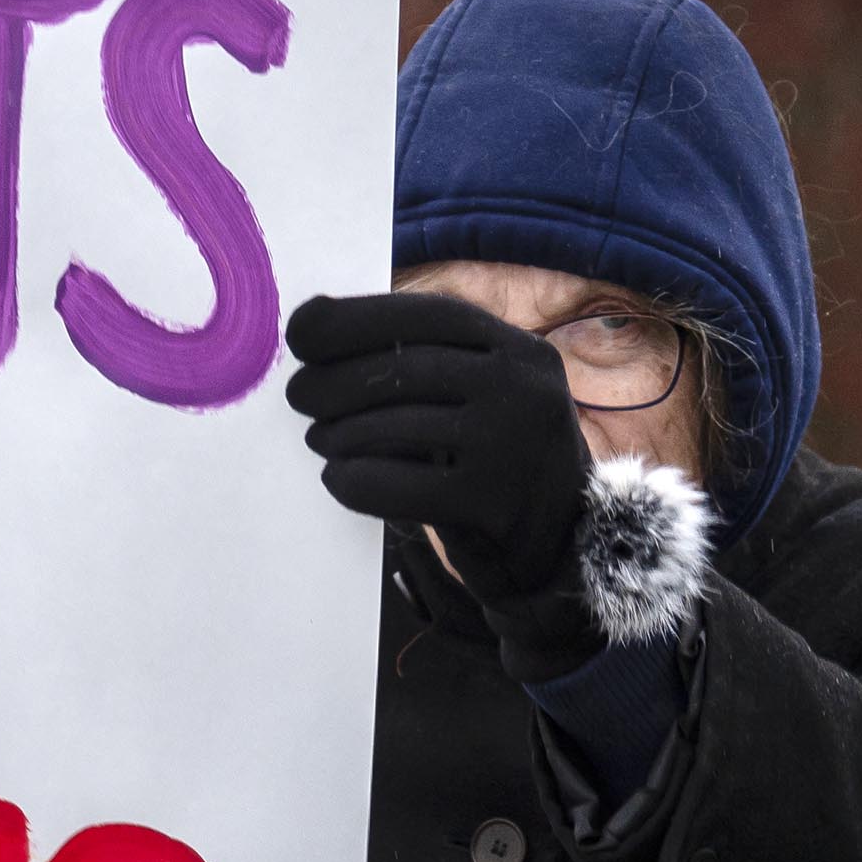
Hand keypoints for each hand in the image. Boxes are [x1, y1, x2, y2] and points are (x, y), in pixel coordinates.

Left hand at [285, 291, 601, 679]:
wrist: (562, 546)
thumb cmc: (495, 459)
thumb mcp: (482, 394)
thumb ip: (422, 359)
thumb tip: (314, 320)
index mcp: (520, 350)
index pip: (429, 315)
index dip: (357, 319)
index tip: (300, 333)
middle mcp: (525, 387)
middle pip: (406, 368)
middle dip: (335, 380)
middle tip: (298, 396)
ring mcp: (514, 444)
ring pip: (399, 425)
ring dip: (340, 431)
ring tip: (319, 439)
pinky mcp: (495, 503)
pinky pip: (403, 486)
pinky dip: (357, 481)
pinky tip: (338, 479)